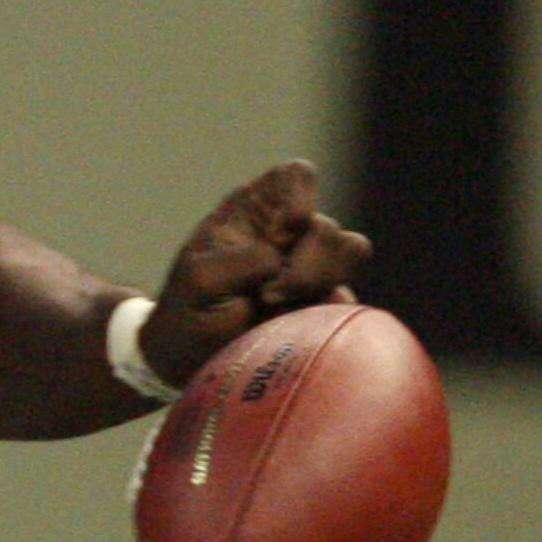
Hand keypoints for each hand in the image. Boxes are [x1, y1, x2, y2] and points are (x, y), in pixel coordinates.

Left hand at [144, 158, 374, 382]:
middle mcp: (290, 234)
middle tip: (267, 294)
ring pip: (351, 252)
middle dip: (305, 262)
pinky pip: (352, 296)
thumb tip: (278, 260)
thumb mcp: (199, 281)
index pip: (295, 176)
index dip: (302, 192)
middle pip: (327, 226)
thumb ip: (239, 261)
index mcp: (255, 213)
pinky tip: (295, 325)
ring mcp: (313, 267)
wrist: (198, 365)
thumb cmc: (190, 312)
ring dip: (318, 281)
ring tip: (276, 307)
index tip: (291, 224)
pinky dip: (328, 310)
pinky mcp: (328, 301)